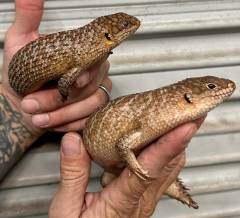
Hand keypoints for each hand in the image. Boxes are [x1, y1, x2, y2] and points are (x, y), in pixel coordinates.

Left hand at [2, 0, 110, 136]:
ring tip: (37, 117)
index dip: (85, 72)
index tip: (69, 81)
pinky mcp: (91, 111)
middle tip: (31, 104)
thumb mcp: (20, 43)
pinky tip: (52, 123)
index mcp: (80, 54)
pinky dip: (69, 124)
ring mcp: (95, 92)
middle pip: (91, 85)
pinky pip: (89, 119)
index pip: (95, 60)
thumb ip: (28, 19)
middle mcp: (92, 73)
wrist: (20, 99)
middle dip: (61, 99)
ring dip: (63, 114)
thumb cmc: (23, 72)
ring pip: (92, 104)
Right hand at [49, 118, 203, 217]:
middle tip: (189, 113)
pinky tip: (162, 139)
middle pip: (169, 164)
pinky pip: (163, 170)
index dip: (168, 146)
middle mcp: (141, 199)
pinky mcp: (145, 195)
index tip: (184, 127)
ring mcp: (146, 198)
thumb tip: (74, 141)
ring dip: (177, 143)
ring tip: (180, 120)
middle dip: (182, 137)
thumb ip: (72, 174)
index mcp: (122, 202)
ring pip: (171, 167)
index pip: (149, 169)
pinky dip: (167, 151)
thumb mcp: (67, 208)